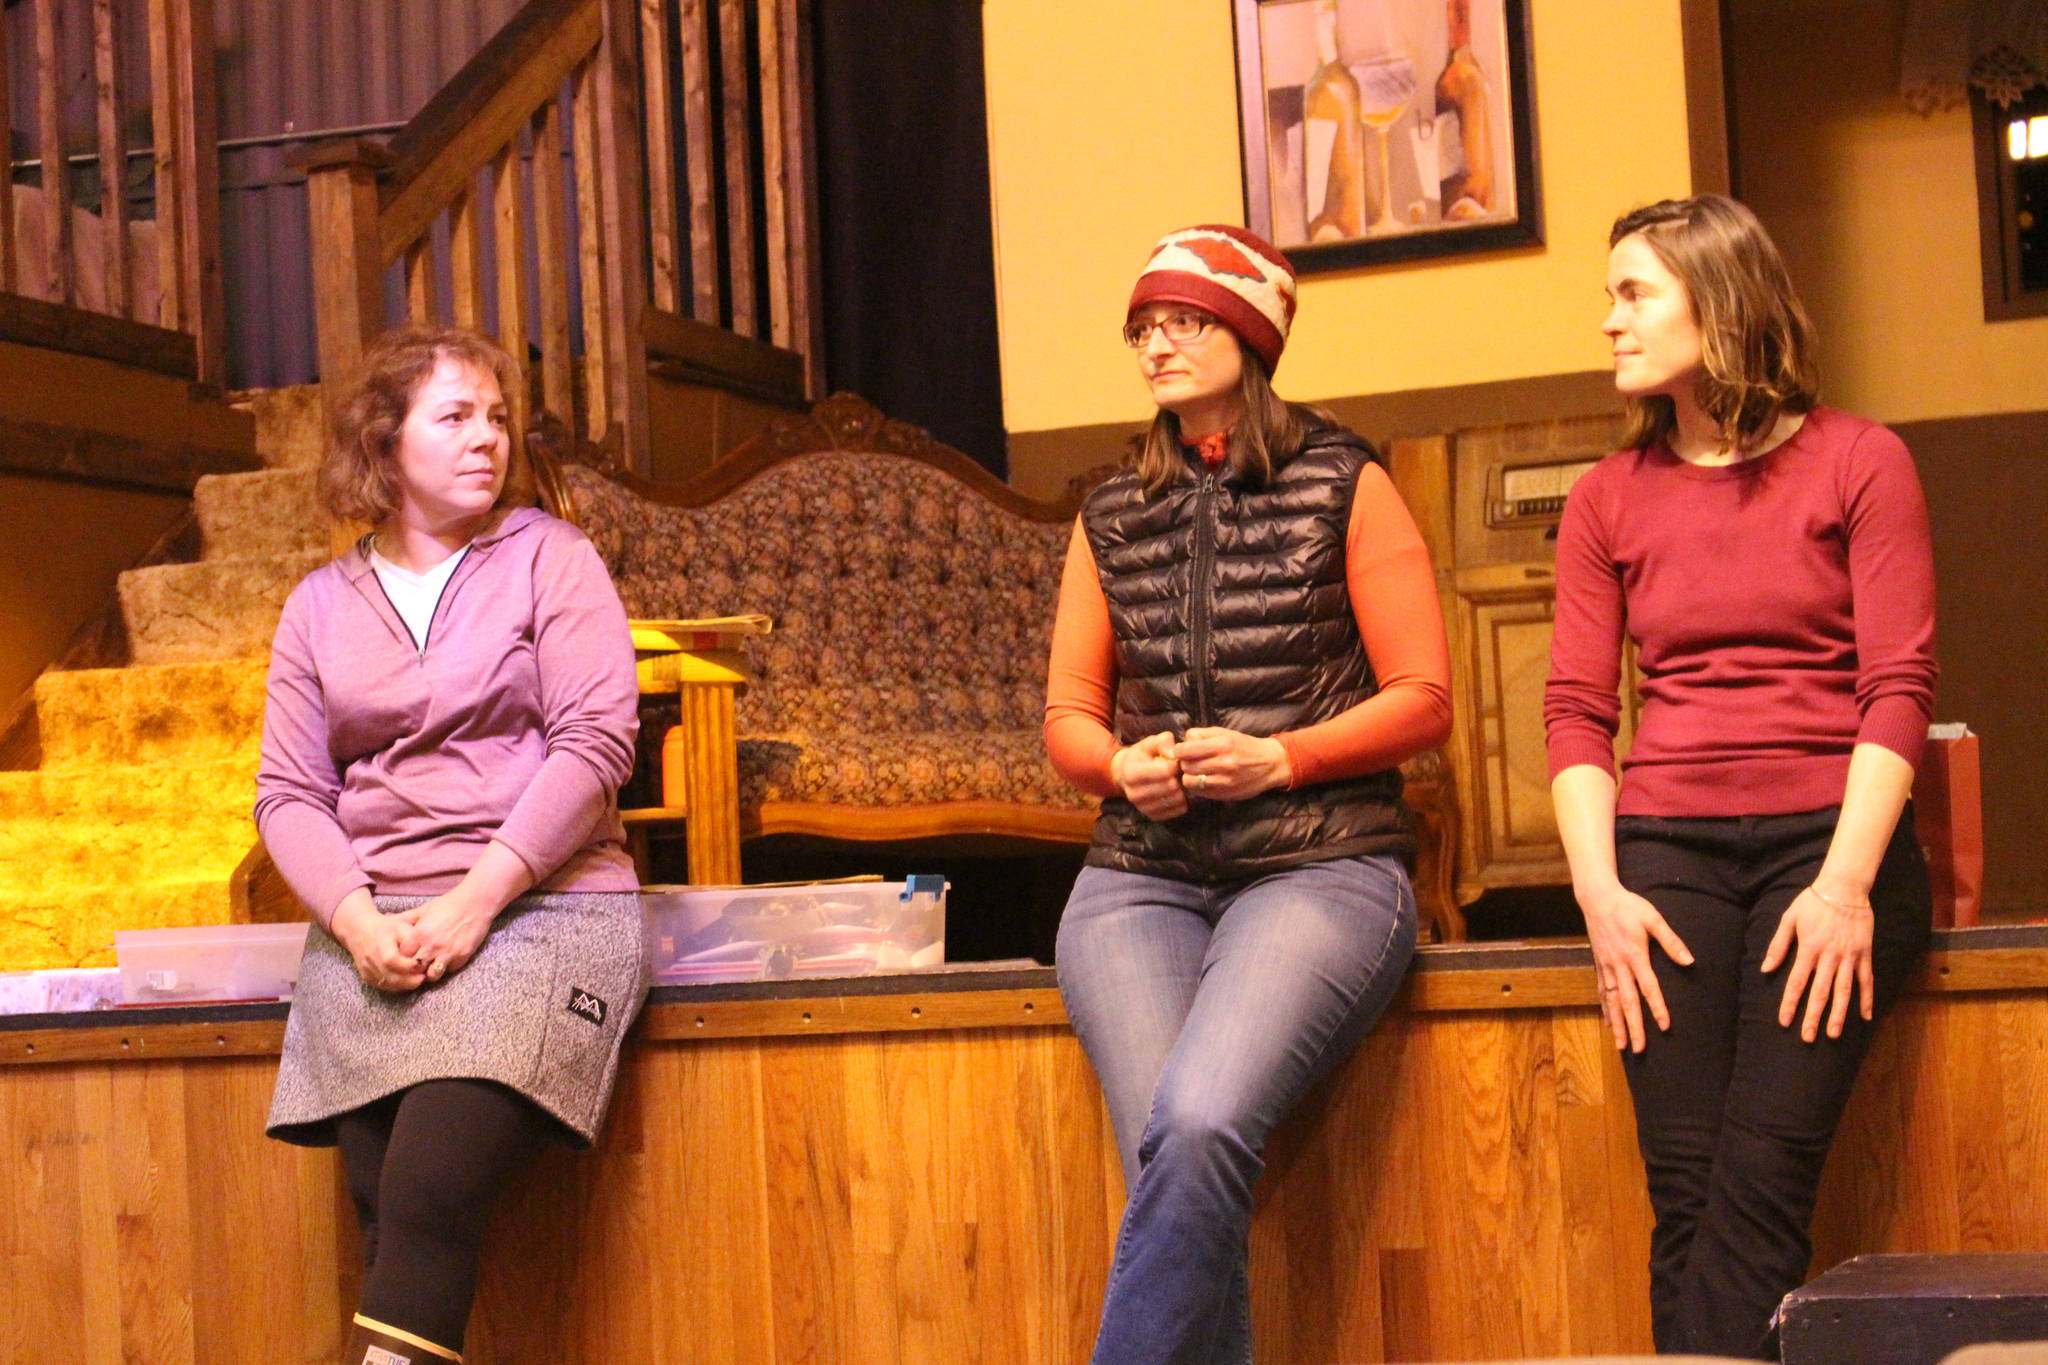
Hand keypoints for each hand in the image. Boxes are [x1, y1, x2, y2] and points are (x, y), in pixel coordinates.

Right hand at [329, 895, 425, 993]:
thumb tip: (421, 955)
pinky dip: (395, 987)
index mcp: (381, 948)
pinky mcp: (366, 977)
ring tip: (416, 980)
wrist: (360, 930)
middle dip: (410, 980)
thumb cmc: (385, 927)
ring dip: (404, 985)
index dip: (410, 966)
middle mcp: (372, 961)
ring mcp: (368, 971)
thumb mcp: (402, 926)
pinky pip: (382, 986)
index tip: (422, 965)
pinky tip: (405, 982)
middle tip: (423, 977)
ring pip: (388, 985)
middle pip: (393, 978)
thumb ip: (412, 939)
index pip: (396, 962)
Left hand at [396, 889, 498, 982]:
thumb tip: (387, 917)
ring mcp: (448, 953)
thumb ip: (406, 918)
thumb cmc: (448, 904)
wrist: (476, 902)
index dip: (403, 958)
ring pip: (432, 975)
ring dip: (430, 972)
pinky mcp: (462, 957)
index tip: (406, 956)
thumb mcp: (424, 909)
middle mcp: (432, 946)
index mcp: (420, 934)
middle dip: (415, 968)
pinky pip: (450, 970)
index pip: (403, 956)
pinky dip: (447, 967)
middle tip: (417, 964)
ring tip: (431, 965)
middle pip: (415, 969)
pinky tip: (447, 958)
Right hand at [1111, 731, 1187, 821]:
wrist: (1126, 775)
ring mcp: (1142, 807)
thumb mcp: (1149, 743)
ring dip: (1181, 789)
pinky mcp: (1152, 816)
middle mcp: (1134, 793)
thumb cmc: (1142, 756)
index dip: (1175, 764)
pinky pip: (1178, 810)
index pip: (1165, 771)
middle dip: (1178, 777)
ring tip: (1175, 781)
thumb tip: (1174, 754)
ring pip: (1176, 799)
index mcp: (1131, 772)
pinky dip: (1182, 801)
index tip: (1174, 761)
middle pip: (1171, 786)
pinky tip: (1175, 792)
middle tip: (1177, 772)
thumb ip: (1163, 742)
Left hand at [1175, 726, 1291, 801]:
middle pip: (1186, 766)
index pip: (1186, 750)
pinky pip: (1199, 793)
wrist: (1270, 764)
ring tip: (1197, 772)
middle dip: (1184, 763)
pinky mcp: (1225, 795)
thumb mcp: (1225, 733)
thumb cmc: (1245, 746)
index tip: (1181, 750)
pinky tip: (1205, 780)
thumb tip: (1183, 741)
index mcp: (1222, 745)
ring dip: (1189, 776)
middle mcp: (1223, 764)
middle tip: (1190, 761)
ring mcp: (1224, 782)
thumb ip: (1202, 734)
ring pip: (1190, 782)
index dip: (1179, 750)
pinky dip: (1198, 787)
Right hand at [1579, 882, 1694, 1052]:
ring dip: (1617, 1024)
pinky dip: (1605, 1009)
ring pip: (1611, 1001)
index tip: (1665, 1026)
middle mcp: (1618, 965)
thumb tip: (1689, 961)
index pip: (1648, 987)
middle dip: (1633, 1026)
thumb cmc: (1628, 906)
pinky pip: (1601, 992)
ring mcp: (1606, 967)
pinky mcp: (1599, 964)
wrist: (1597, 898)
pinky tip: (1609, 1022)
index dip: (1657, 1007)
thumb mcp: (1653, 918)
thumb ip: (1671, 941)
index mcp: (1634, 955)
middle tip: (1638, 1049)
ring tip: (1620, 1045)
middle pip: (1627, 1001)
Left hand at [1763, 883, 1874, 1041]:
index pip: (1796, 982)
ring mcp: (1849, 957)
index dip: (1790, 1003)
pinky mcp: (1864, 954)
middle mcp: (1829, 956)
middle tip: (1807, 1038)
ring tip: (1833, 1034)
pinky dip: (1867, 998)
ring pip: (1844, 990)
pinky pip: (1866, 980)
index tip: (1785, 1021)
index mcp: (1808, 948)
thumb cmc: (1812, 903)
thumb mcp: (1789, 919)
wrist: (1844, 888)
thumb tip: (1766, 969)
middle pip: (1820, 992)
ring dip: (1839, 1014)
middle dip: (1813, 1017)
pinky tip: (1865, 1016)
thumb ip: (1778, 945)